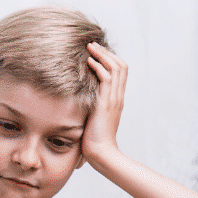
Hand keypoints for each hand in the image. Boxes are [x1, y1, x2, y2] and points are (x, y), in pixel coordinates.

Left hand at [82, 42, 127, 165]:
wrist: (101, 154)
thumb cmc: (93, 140)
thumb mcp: (91, 118)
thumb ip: (89, 107)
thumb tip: (76, 100)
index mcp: (116, 100)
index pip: (120, 72)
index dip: (110, 59)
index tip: (96, 52)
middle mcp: (117, 97)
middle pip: (121, 66)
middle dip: (106, 52)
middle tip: (92, 44)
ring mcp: (114, 99)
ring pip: (116, 68)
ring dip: (102, 55)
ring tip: (90, 47)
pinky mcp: (106, 103)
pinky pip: (107, 79)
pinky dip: (99, 67)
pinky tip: (88, 62)